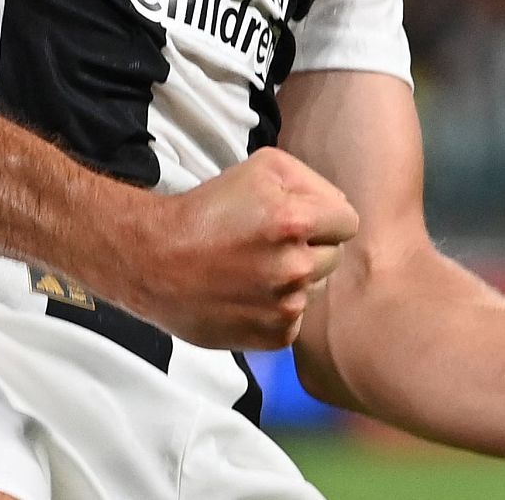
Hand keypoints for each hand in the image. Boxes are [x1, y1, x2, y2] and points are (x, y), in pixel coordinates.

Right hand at [117, 146, 359, 350]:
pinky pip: (296, 317)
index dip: (324, 216)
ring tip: (254, 268)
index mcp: (295, 222)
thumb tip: (337, 210)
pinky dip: (278, 307)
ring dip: (294, 277)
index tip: (298, 218)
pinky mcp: (274, 336)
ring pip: (314, 287)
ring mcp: (285, 306)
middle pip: (334, 256)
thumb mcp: (261, 167)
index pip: (348, 222)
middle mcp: (294, 267)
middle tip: (270, 242)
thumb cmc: (208, 209)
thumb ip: (310, 182)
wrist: (155, 261)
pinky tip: (248, 294)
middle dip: (311, 246)